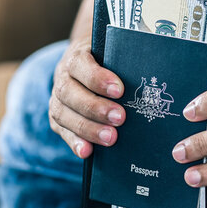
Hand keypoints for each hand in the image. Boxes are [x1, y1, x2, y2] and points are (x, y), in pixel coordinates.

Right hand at [49, 37, 125, 157]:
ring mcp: (57, 99)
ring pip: (63, 114)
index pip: (81, 65)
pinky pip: (63, 131)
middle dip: (95, 107)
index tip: (119, 90)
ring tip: (110, 138)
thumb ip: (123, 64)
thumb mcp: (113, 55)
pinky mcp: (57, 119)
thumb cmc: (107, 63)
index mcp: (76, 57)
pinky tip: (87, 152)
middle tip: (120, 118)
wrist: (84, 66)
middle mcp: (62, 78)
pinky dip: (74, 142)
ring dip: (87, 128)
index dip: (97, 78)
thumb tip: (149, 78)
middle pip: (70, 92)